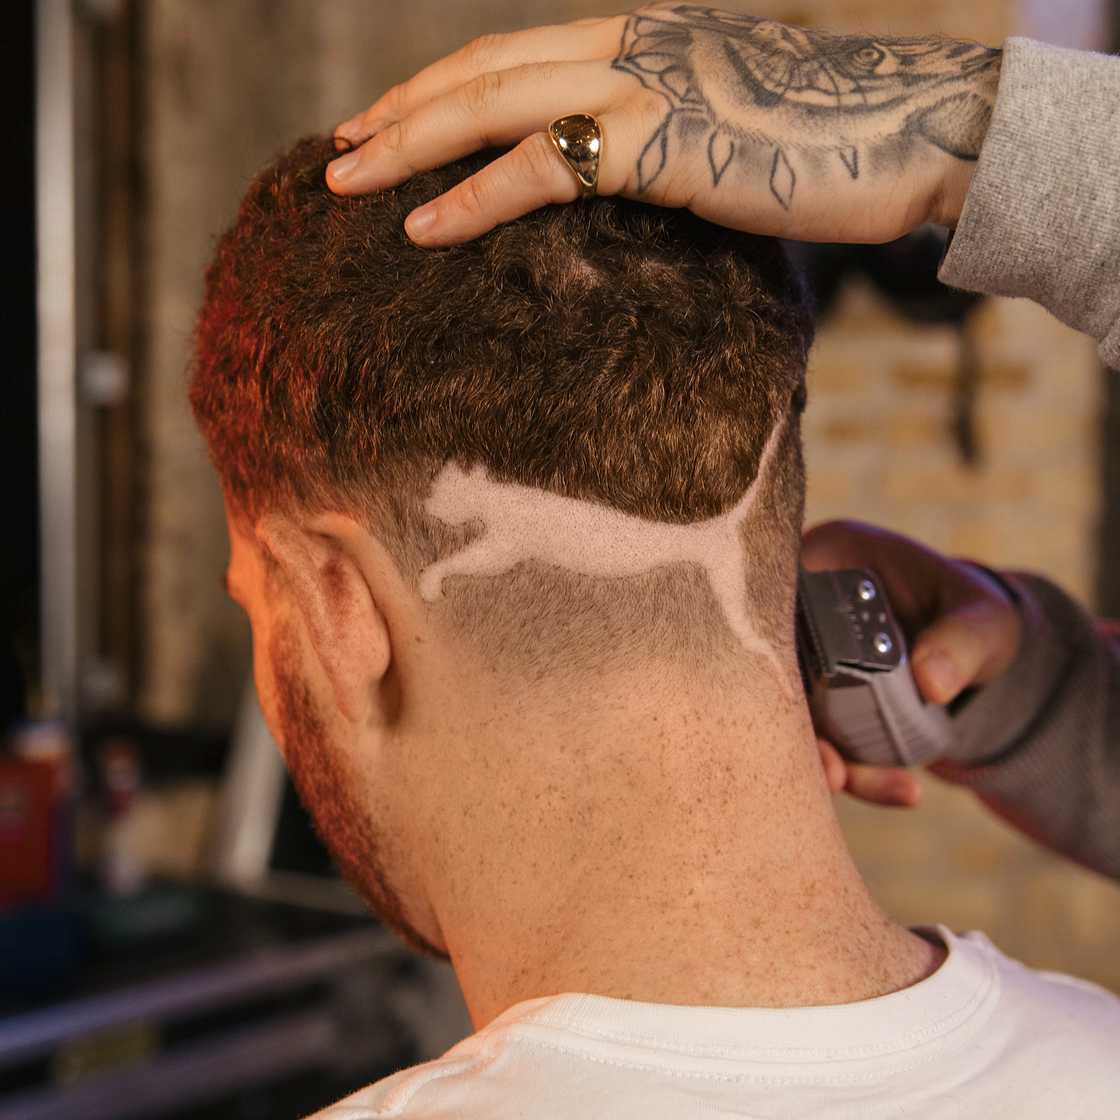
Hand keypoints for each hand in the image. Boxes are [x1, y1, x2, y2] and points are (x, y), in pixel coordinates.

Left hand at [327, 5, 1000, 246]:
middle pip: (486, 66)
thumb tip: (631, 187)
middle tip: (338, 151)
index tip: (391, 124)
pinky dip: (475, 196)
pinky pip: (545, 165)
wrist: (926, 137)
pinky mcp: (665, 140)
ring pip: (495, 102)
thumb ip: (668, 143)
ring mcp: (648, 82)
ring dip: (410, 143)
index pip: (518, 54)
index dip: (444, 86)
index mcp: (646, 36)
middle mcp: (635, 41)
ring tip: (345, 179)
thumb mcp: (733, 133)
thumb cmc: (840, 148)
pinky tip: (420, 227)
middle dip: (402, 109)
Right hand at [802, 519, 1022, 808]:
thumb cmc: (974, 616)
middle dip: (797, 723)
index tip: (796, 700)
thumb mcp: (985, 619)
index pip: (774, 597)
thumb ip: (962, 641)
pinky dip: (857, 773)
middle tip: (831, 771)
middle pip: (772, 664)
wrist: (975, 651)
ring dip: (822, 758)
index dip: (773, 649)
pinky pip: (822, 739)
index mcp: (825, 560)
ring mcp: (804, 656)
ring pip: (791, 711)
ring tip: (858, 785)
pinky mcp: (816, 699)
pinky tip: (903, 790)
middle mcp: (800, 605)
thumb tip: (931, 683)